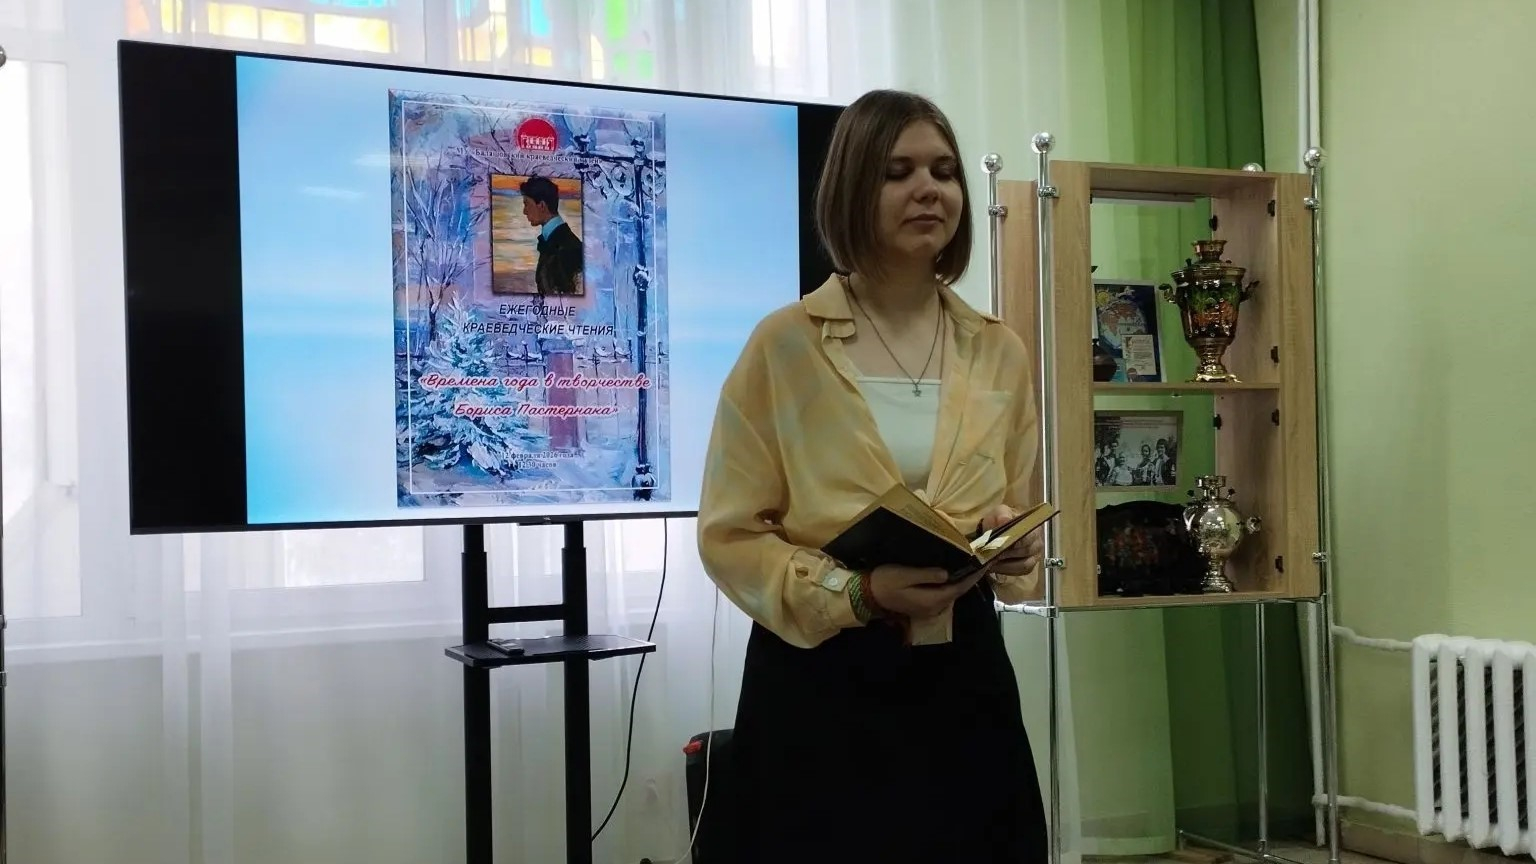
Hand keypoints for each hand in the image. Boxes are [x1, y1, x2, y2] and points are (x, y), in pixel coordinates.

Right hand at [865, 564, 984, 619]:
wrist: (867, 595)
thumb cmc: (885, 581)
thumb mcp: (905, 575)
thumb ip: (927, 575)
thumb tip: (948, 573)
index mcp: (932, 600)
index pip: (959, 588)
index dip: (974, 576)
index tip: (986, 563)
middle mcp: (934, 608)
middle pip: (958, 592)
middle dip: (971, 577)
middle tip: (982, 561)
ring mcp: (929, 609)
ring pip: (951, 594)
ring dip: (961, 580)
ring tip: (971, 564)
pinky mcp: (923, 606)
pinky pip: (943, 595)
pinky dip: (951, 584)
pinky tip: (953, 573)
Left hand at [979, 504, 1043, 577]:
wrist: (996, 529)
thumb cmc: (1001, 520)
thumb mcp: (1000, 513)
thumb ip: (1002, 515)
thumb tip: (1004, 520)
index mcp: (1034, 527)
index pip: (1030, 536)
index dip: (1017, 541)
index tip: (1002, 544)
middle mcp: (1037, 543)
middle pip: (1026, 551)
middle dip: (1007, 553)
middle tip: (991, 553)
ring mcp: (1034, 557)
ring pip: (1022, 565)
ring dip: (1005, 564)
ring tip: (990, 561)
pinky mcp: (1026, 568)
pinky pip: (1018, 572)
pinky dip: (1005, 570)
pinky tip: (993, 566)